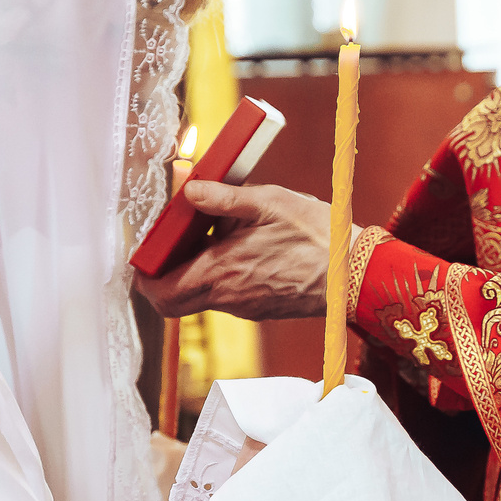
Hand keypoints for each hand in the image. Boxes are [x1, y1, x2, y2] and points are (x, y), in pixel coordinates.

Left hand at [133, 180, 332, 320]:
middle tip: (173, 241)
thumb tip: (188, 192)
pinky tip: (243, 245)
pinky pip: (227, 294)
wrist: (356, 274)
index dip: (145, 276)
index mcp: (221, 272)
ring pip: (201, 295)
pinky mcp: (261, 308)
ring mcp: (245, 308)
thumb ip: (222, 198)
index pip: (161, 293)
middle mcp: (228, 298)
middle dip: (166, 272)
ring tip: (216, 232)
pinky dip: (222, 273)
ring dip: (197, 268)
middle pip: (175, 299)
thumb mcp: (268, 202)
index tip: (147, 251)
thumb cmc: (317, 237)